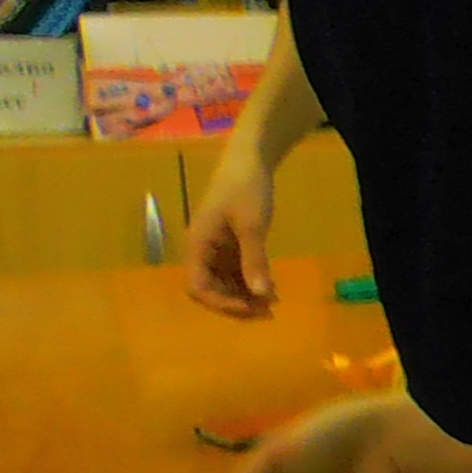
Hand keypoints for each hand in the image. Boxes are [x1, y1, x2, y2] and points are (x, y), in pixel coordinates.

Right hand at [183, 141, 277, 317]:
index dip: (220, 303)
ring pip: (226, 284)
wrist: (250, 161)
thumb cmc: (246, 188)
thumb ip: (255, 260)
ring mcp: (217, 250)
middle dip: (237, 303)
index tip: (250, 307)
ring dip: (246, 296)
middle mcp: (203, 252)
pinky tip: (272, 290)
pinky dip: (252, 283)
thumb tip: (261, 295)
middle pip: (212, 290)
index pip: (198, 287)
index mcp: (198, 246)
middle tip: (268, 312)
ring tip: (273, 304)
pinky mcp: (232, 247)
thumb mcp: (252, 225)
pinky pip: (237, 273)